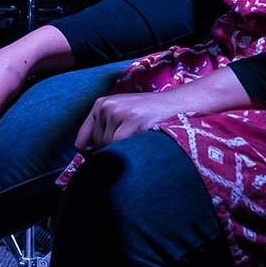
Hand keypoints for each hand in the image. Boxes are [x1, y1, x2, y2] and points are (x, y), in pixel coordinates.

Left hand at [75, 68, 251, 151]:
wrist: (184, 103)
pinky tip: (148, 145)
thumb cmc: (154, 117)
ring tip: (144, 144)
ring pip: (110, 151)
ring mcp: (119, 111)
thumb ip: (106, 133)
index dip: (93, 158)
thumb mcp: (123, 118)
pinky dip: (135, 155)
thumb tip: (90, 162)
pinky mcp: (135, 119)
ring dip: (126, 155)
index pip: (81, 142)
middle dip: (113, 156)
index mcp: (101, 105)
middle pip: (97, 149)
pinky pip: (124, 150)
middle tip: (136, 149)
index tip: (108, 164)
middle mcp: (106, 106)